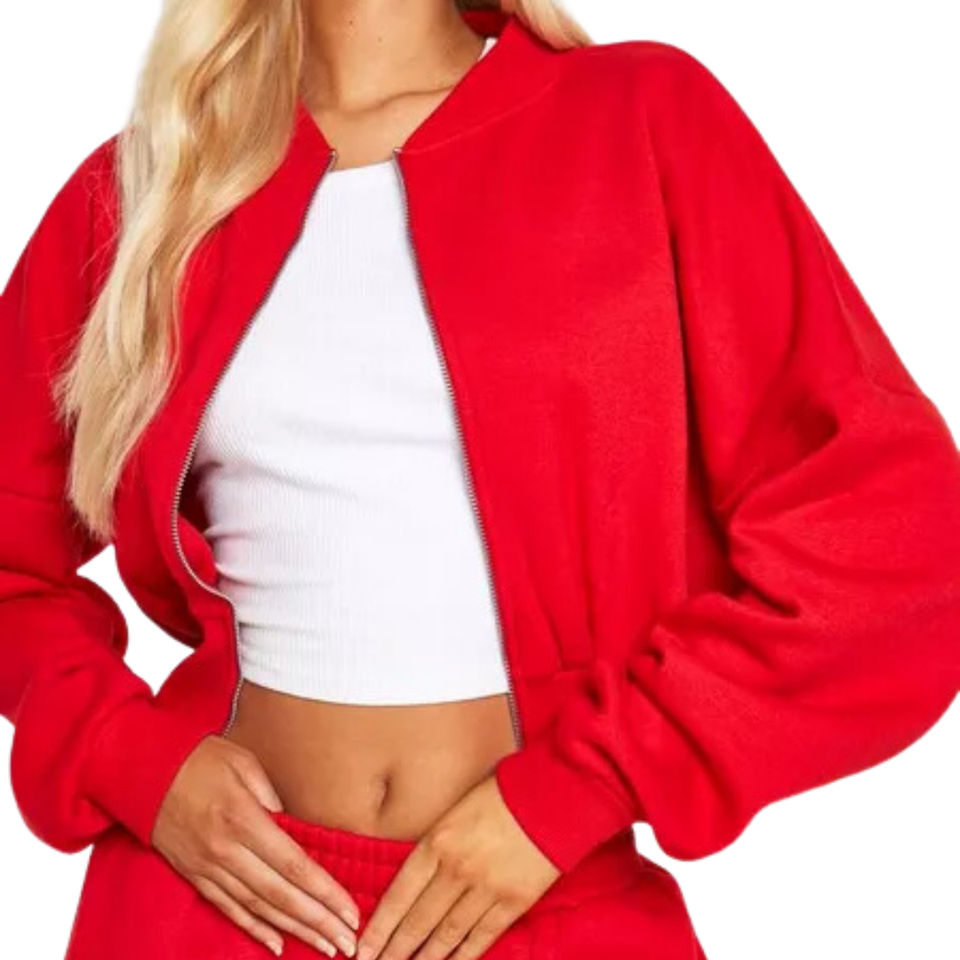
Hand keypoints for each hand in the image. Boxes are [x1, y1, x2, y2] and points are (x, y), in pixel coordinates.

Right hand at [151, 735, 360, 956]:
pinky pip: (228, 909)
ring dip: (294, 931)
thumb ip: (273, 797)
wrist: (141, 770)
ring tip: (324, 947)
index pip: (294, 865)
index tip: (350, 911)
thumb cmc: (198, 758)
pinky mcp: (193, 875)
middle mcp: (226, 851)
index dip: (325, 893)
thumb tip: (295, 828)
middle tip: (348, 943)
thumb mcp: (244, 763)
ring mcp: (207, 867)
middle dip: (319, 922)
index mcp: (244, 820)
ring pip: (258, 908)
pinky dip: (254, 929)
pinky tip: (277, 945)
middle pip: (281, 895)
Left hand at [355, 773, 560, 959]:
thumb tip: (413, 879)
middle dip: (394, 951)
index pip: (399, 894)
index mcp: (438, 841)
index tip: (363, 948)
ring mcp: (486, 888)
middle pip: (418, 921)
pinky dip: (463, 956)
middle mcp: (457, 869)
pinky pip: (481, 937)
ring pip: (446, 935)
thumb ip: (435, 844)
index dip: (379, 927)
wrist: (554, 795)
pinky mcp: (513, 901)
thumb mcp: (456, 810)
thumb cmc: (502, 795)